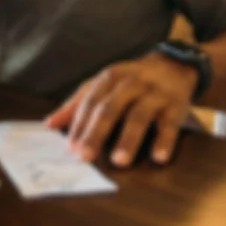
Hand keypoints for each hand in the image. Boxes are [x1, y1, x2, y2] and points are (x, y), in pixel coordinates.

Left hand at [43, 53, 199, 167]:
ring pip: (139, 115)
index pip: (91, 102)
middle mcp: (131, 83)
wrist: (174, 65)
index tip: (71, 148)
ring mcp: (154, 93)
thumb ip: (77, 104)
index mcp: (110, 78)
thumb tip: (49, 125)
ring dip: (129, 139)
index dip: (80, 124)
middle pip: (111, 108)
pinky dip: (165, 140)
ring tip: (119, 161)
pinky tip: (158, 157)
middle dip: (97, 132)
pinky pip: (170, 123)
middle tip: (86, 156)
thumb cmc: (131, 80)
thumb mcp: (103, 84)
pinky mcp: (175, 104)